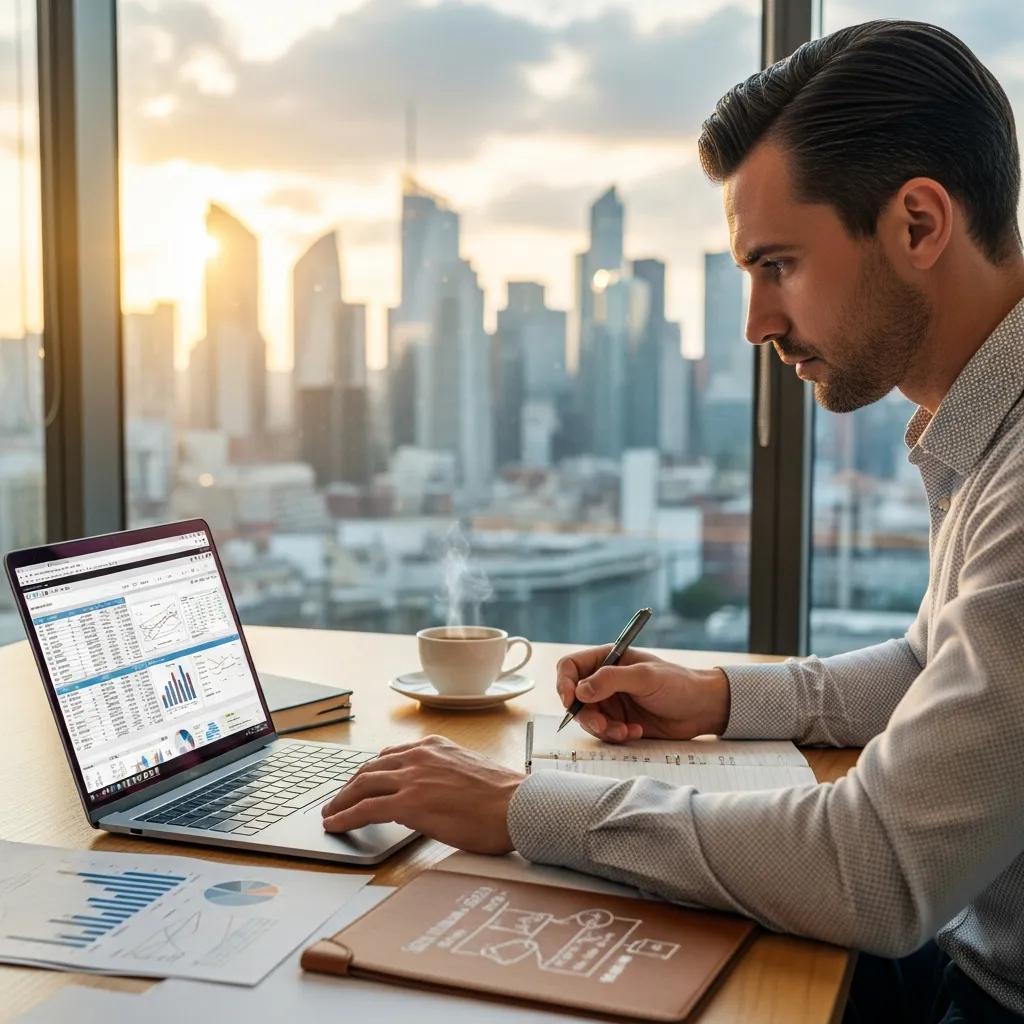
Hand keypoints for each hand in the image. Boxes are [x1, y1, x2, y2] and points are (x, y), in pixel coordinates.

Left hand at [320, 735, 524, 853]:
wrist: (518, 805)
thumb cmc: (503, 797)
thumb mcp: (468, 771)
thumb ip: (443, 775)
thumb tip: (429, 794)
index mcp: (434, 746)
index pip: (390, 755)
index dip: (370, 771)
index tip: (360, 781)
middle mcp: (419, 755)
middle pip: (370, 768)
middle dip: (349, 786)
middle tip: (338, 800)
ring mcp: (412, 777)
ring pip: (362, 785)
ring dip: (341, 801)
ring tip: (330, 814)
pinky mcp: (409, 803)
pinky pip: (365, 809)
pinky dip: (345, 816)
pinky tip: (335, 825)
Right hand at [556, 646, 729, 743]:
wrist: (702, 709)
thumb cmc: (678, 684)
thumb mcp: (645, 677)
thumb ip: (611, 680)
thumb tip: (580, 691)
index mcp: (607, 659)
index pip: (570, 667)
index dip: (564, 683)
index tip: (570, 701)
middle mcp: (604, 680)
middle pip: (575, 698)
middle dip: (586, 715)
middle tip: (603, 725)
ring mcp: (611, 702)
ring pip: (588, 719)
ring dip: (603, 728)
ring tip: (626, 731)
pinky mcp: (620, 721)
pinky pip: (604, 732)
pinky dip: (616, 735)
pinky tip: (636, 732)